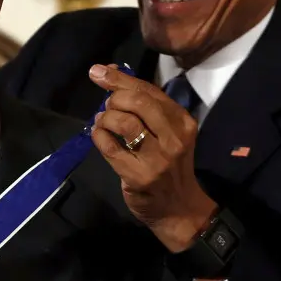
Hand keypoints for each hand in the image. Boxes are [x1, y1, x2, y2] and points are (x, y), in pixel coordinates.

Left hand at [88, 64, 219, 252]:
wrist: (179, 209)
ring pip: (124, 122)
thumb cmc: (169, 166)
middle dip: (114, 97)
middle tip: (107, 105)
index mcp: (182, 121)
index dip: (120, 78)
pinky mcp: (138, 175)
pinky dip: (98, 136)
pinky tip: (99, 136)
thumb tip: (112, 71)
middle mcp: (174, 137)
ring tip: (103, 122)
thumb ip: (144, 105)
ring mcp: (157, 158)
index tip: (98, 71)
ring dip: (105, 117)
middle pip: (137, 102)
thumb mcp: (167, 133)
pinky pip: (109, 146)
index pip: (148, 91)